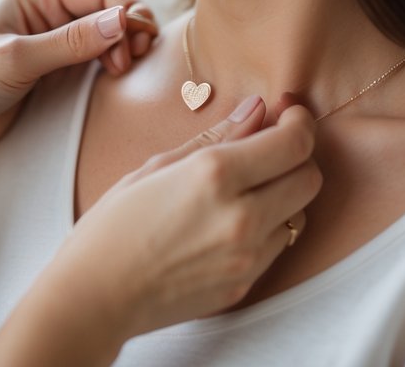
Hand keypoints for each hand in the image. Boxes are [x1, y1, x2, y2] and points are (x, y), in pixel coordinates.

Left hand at [0, 0, 158, 155]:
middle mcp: (51, 7)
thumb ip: (69, 42)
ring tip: (123, 72)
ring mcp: (57, 36)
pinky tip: (116, 77)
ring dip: (125, 47)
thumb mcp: (17, 60)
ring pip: (110, 31)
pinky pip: (101, 55)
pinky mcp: (62, 64)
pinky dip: (115, 61)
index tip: (130, 50)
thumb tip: (121, 21)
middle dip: (129, 30)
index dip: (125, 13)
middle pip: (111, 6)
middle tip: (130, 64)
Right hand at [0, 98, 320, 366]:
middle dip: (297, 156)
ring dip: (283, 194)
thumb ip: (216, 137)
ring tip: (246, 187)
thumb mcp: (157, 166)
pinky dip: (267, 227)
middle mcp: (241, 216)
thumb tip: (257, 109)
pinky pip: (277, 246)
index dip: (299, 121)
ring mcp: (247, 256)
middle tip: (271, 146)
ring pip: (299, 214)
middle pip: (310, 178)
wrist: (94, 295)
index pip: (293, 143)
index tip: (289, 112)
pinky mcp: (245, 284)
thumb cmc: (112, 225)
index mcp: (215, 176)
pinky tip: (230, 221)